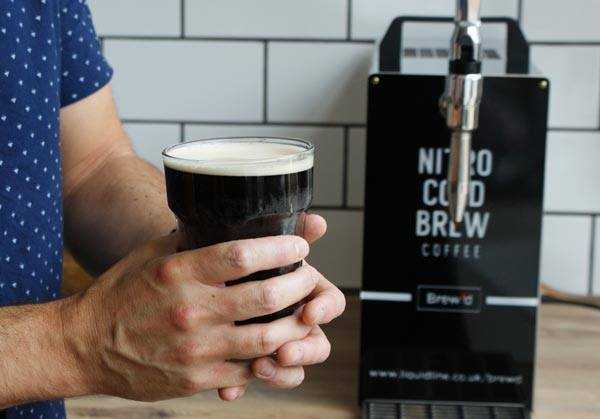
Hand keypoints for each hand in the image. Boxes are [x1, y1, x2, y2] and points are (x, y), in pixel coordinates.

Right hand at [62, 233, 318, 401]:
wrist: (85, 345)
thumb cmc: (122, 294)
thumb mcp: (152, 255)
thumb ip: (191, 239)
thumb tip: (230, 219)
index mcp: (179, 272)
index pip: (243, 255)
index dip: (281, 247)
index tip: (300, 243)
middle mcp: (190, 310)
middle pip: (265, 296)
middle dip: (300, 283)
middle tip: (310, 274)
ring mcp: (195, 348)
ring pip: (266, 338)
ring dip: (296, 323)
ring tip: (307, 310)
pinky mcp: (197, 378)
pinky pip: (248, 369)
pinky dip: (271, 356)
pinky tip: (282, 343)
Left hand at [218, 214, 345, 400]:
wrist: (176, 289)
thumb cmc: (215, 263)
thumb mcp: (241, 246)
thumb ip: (279, 236)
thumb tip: (318, 222)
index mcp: (296, 290)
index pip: (329, 301)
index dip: (326, 308)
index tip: (309, 311)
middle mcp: (288, 319)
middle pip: (316, 342)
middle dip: (304, 348)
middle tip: (284, 350)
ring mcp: (269, 344)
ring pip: (292, 370)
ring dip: (281, 373)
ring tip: (261, 367)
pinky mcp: (243, 364)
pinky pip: (252, 382)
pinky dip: (242, 386)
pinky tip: (229, 390)